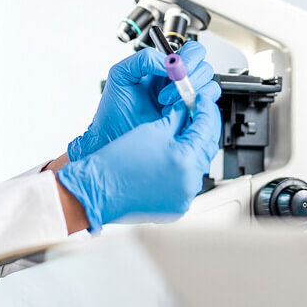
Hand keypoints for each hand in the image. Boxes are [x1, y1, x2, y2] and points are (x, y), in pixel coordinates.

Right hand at [57, 87, 222, 229]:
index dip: (205, 108)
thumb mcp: (152, 130)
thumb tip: (189, 110)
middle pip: (207, 146)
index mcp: (185, 159)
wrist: (98, 190)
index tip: (200, 100)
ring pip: (199, 165)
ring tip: (182, 135)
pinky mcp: (177, 207)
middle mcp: (189, 182)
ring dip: (194, 148)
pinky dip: (185, 167)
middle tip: (195, 114)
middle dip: (203, 128)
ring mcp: (184, 197)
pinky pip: (189, 182)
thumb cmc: (117, 162)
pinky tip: (175, 156)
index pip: (207, 126)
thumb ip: (178, 118)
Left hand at [67, 41, 215, 161]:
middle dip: (190, 79)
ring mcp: (186, 102)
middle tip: (166, 92)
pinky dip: (195, 109)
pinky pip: (206, 109)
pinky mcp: (189, 119)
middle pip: (205, 68)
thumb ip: (143, 59)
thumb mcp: (122, 75)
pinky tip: (175, 115)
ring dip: (190, 95)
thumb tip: (168, 62)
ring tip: (165, 105)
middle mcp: (179, 83)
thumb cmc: (114, 110)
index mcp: (165, 68)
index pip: (192, 52)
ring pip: (209, 88)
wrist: (112, 138)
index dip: (191, 57)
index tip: (177, 69)